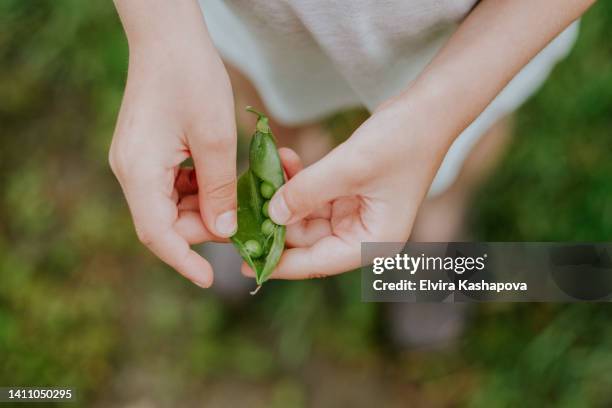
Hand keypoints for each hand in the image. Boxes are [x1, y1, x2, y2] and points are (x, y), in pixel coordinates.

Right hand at [109, 11, 236, 287]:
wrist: (168, 37)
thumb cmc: (192, 79)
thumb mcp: (216, 140)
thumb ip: (219, 191)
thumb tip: (223, 232)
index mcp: (139, 172)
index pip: (157, 234)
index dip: (183, 261)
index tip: (208, 280)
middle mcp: (131, 171)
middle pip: (165, 221)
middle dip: (203, 229)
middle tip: (242, 225)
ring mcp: (137, 162)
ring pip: (171, 205)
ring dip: (204, 209)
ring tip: (238, 201)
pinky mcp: (148, 152)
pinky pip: (173, 186)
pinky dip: (198, 191)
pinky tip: (222, 181)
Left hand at [242, 99, 452, 278]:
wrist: (427, 110)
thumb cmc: (401, 141)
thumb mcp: (350, 167)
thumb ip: (308, 192)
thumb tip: (271, 214)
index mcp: (373, 242)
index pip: (319, 263)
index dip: (281, 264)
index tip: (246, 263)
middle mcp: (363, 234)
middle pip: (308, 240)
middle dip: (277, 220)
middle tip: (244, 205)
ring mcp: (355, 214)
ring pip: (306, 216)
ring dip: (284, 194)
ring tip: (264, 169)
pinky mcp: (349, 195)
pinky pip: (313, 195)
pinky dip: (298, 180)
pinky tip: (284, 158)